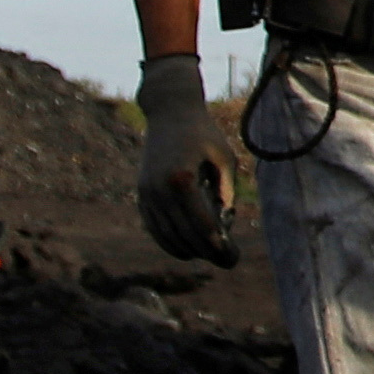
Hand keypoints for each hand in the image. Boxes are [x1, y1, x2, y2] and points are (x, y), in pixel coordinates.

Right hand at [135, 53, 245, 265]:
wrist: (169, 111)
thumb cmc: (203, 133)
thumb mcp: (224, 157)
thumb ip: (226, 190)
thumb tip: (226, 225)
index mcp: (182, 177)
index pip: (200, 222)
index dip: (216, 243)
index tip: (231, 256)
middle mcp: (159, 188)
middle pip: (183, 233)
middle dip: (206, 252)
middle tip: (227, 262)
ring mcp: (147, 192)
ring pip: (165, 234)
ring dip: (187, 250)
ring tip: (209, 256)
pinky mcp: (141, 192)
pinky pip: (153, 226)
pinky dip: (169, 241)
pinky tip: (186, 248)